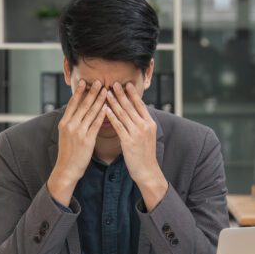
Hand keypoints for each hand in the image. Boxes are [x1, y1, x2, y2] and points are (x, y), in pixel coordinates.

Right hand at [47, 79, 107, 205]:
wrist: (67, 169)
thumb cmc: (68, 152)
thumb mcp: (66, 135)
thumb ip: (71, 122)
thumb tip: (77, 111)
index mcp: (64, 122)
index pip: (72, 103)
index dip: (79, 92)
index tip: (84, 81)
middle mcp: (70, 125)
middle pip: (83, 105)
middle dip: (92, 92)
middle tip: (99, 81)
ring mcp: (78, 132)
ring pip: (91, 112)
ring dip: (99, 100)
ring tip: (106, 90)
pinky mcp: (87, 140)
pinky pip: (96, 124)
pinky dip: (102, 115)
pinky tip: (108, 107)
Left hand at [105, 82, 167, 209]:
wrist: (147, 171)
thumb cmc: (145, 154)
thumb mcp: (147, 136)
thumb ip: (142, 123)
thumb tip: (136, 112)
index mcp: (150, 123)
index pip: (140, 104)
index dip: (133, 94)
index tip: (126, 84)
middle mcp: (144, 126)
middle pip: (131, 106)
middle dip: (122, 94)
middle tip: (114, 83)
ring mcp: (137, 133)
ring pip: (123, 114)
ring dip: (114, 102)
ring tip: (106, 93)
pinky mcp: (129, 141)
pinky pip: (118, 126)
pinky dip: (111, 116)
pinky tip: (104, 109)